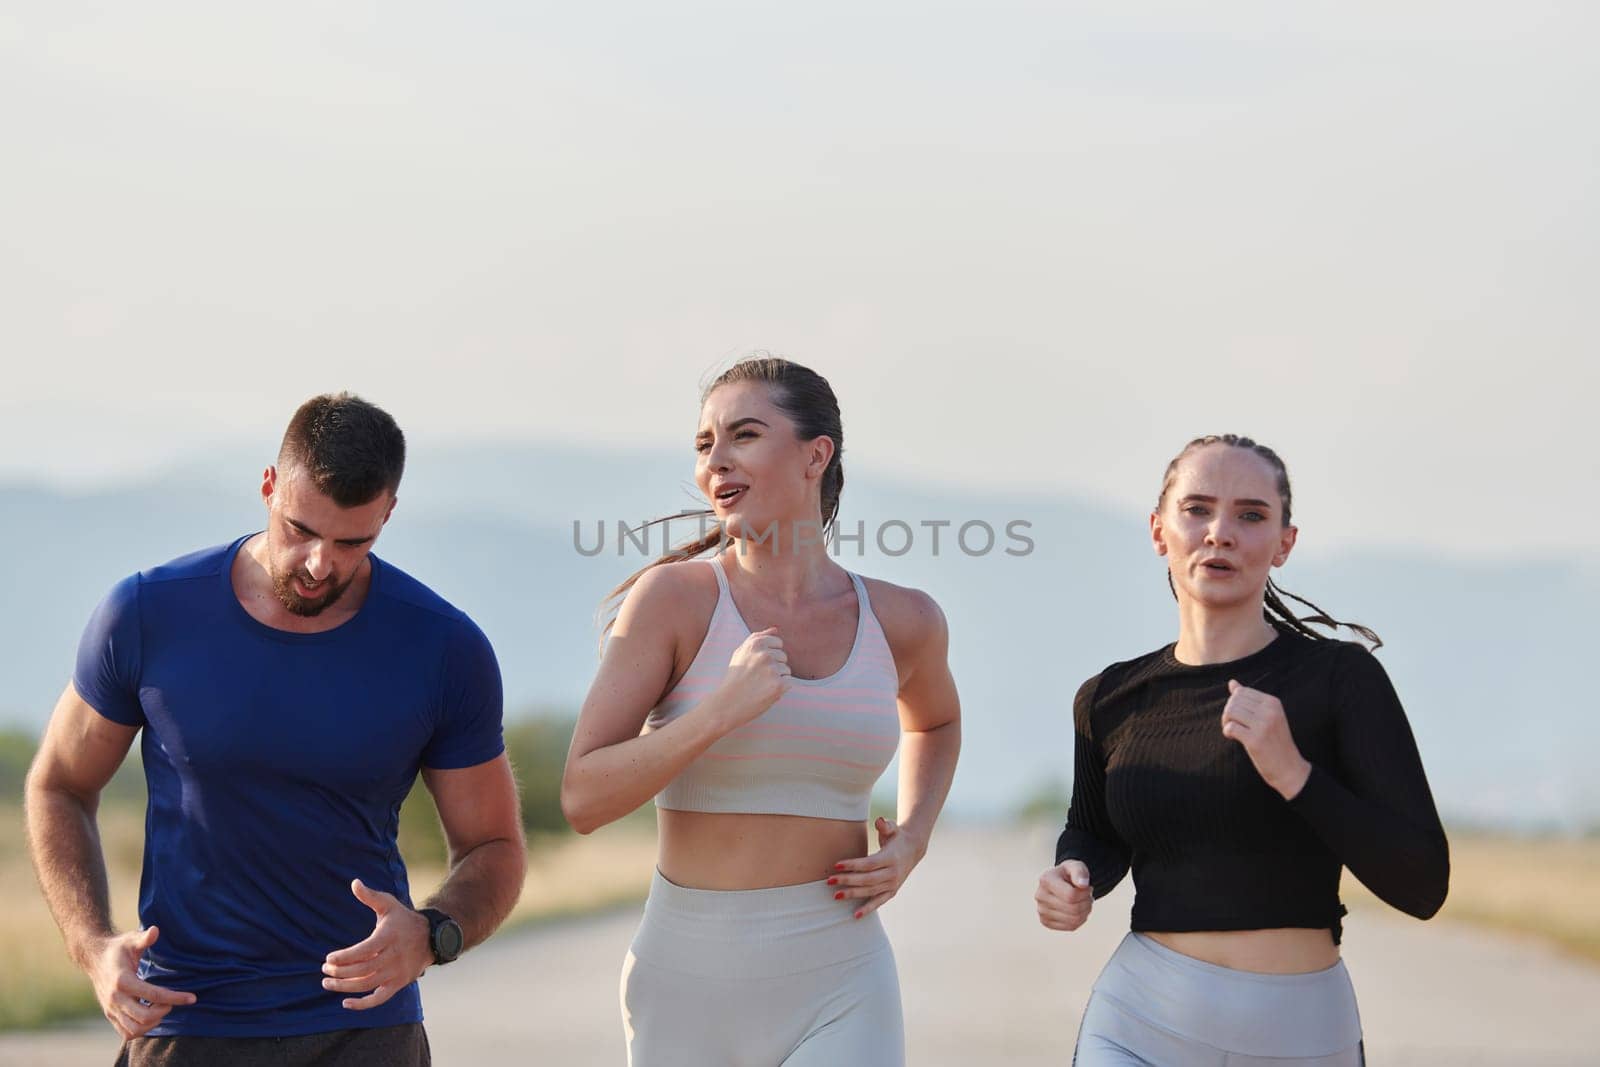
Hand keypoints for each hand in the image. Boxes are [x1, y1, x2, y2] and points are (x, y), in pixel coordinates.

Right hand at [85, 925, 195, 1039]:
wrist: (95, 958)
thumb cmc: (118, 948)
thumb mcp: (131, 940)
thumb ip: (144, 938)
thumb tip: (155, 930)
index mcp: (123, 981)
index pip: (154, 995)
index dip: (175, 997)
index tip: (192, 998)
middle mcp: (115, 998)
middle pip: (145, 1016)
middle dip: (164, 1010)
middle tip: (172, 1000)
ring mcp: (111, 1009)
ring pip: (134, 1029)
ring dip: (153, 1022)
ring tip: (162, 1007)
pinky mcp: (110, 1015)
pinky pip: (126, 1032)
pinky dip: (142, 1028)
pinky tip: (151, 1014)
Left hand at [321, 879, 431, 1010]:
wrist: (431, 938)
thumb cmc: (403, 919)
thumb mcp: (389, 904)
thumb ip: (370, 896)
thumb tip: (354, 883)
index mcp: (389, 936)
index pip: (364, 951)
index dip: (345, 957)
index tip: (329, 958)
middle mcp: (394, 956)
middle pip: (362, 970)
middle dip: (340, 972)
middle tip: (325, 969)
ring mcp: (397, 972)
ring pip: (367, 985)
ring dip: (344, 987)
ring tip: (327, 983)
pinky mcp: (398, 984)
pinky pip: (379, 999)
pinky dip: (362, 1005)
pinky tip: (345, 1003)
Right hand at [715, 627, 790, 726]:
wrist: (726, 704)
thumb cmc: (734, 678)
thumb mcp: (741, 652)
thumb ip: (758, 638)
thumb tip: (775, 629)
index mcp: (756, 643)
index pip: (778, 643)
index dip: (770, 656)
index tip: (758, 665)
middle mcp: (765, 654)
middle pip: (783, 657)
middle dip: (774, 667)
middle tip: (757, 677)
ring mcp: (772, 669)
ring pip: (787, 670)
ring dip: (777, 678)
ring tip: (760, 685)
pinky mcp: (778, 685)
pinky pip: (789, 682)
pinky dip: (780, 689)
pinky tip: (766, 692)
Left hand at [828, 817, 925, 918]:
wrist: (913, 849)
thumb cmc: (896, 837)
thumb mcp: (893, 828)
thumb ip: (885, 825)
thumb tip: (880, 821)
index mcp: (891, 858)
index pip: (869, 864)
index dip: (853, 865)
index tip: (836, 865)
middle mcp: (892, 873)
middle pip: (867, 879)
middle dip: (848, 881)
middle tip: (829, 881)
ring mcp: (893, 884)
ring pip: (870, 892)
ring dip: (853, 894)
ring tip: (836, 895)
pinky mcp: (892, 891)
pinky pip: (879, 902)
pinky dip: (868, 909)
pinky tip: (855, 915)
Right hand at [1036, 860, 1093, 931]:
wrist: (1059, 882)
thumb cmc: (1069, 874)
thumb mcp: (1076, 866)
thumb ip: (1080, 872)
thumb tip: (1083, 884)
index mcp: (1045, 880)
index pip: (1071, 896)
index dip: (1085, 893)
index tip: (1088, 887)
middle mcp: (1040, 896)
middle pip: (1073, 909)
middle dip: (1087, 903)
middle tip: (1089, 896)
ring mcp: (1041, 911)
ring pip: (1074, 920)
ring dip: (1085, 912)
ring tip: (1084, 903)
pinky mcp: (1046, 922)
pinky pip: (1071, 927)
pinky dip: (1080, 920)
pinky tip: (1079, 910)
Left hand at [1221, 680, 1311, 799]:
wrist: (1289, 768)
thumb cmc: (1275, 741)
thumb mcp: (1266, 716)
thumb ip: (1249, 699)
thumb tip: (1232, 682)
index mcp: (1273, 702)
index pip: (1241, 692)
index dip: (1234, 703)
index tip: (1238, 717)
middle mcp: (1270, 711)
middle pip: (1234, 701)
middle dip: (1228, 713)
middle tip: (1232, 725)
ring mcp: (1263, 725)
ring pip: (1230, 712)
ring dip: (1226, 722)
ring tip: (1233, 731)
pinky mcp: (1255, 740)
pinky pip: (1230, 728)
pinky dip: (1227, 732)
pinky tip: (1234, 738)